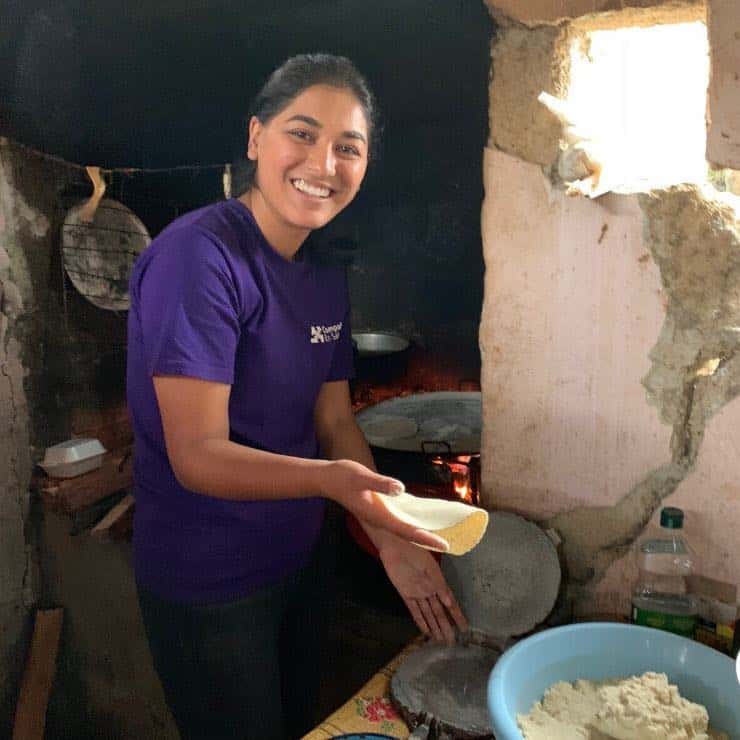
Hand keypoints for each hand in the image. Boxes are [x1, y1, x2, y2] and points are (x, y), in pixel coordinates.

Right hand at [321, 460, 449, 551]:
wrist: (327, 479)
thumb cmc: (343, 476)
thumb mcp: (362, 476)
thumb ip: (381, 483)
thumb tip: (400, 489)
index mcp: (379, 515)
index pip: (407, 530)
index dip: (425, 538)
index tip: (443, 545)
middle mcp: (380, 520)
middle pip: (407, 535)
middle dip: (427, 541)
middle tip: (448, 546)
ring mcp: (378, 516)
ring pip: (403, 529)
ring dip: (420, 534)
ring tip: (438, 537)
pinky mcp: (378, 510)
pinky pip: (398, 520)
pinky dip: (411, 523)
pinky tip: (419, 520)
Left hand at [378, 537, 467, 643]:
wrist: (396, 544)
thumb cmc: (415, 549)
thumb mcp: (430, 566)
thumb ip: (438, 583)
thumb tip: (449, 601)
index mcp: (437, 581)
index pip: (450, 602)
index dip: (457, 615)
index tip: (464, 628)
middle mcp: (429, 589)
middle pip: (438, 611)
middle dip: (445, 626)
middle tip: (451, 642)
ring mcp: (417, 592)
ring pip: (427, 613)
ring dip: (434, 626)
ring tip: (440, 640)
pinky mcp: (405, 593)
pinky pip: (413, 610)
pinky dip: (419, 620)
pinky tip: (424, 630)